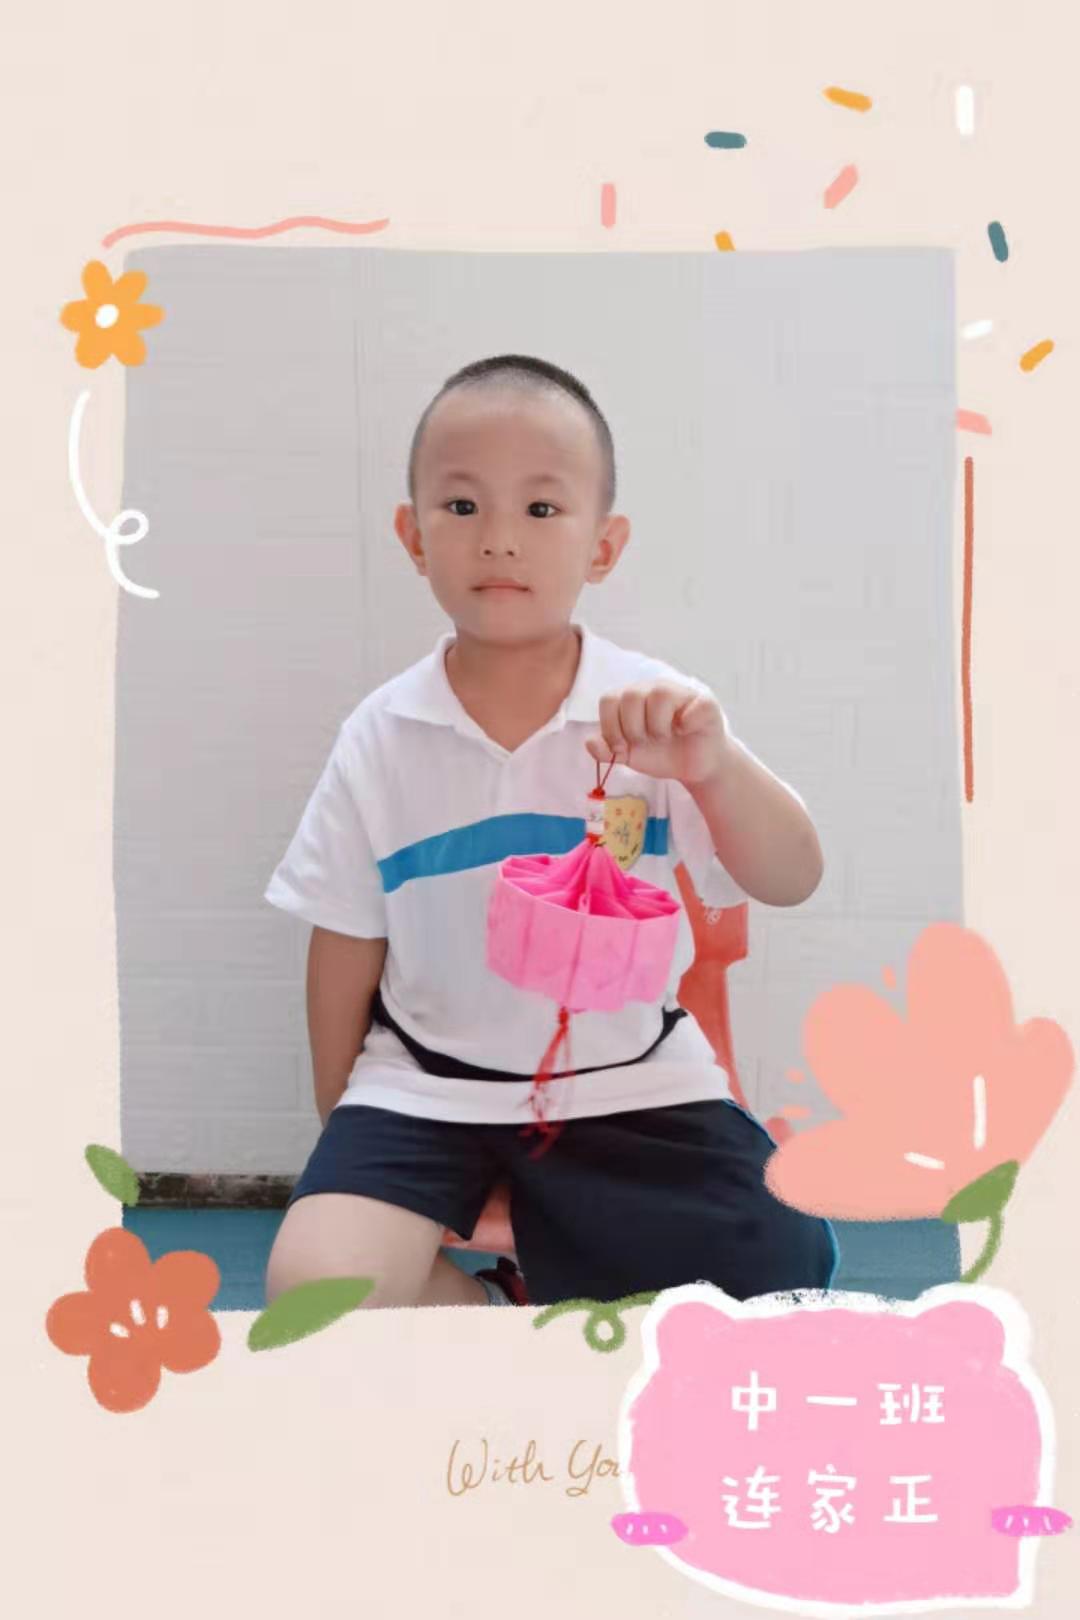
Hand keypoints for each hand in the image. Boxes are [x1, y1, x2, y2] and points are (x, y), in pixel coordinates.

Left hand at [585, 683, 730, 785]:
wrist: (693, 767)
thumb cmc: (660, 754)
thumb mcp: (628, 755)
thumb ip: (605, 751)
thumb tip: (589, 742)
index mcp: (631, 698)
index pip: (608, 699)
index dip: (610, 727)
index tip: (622, 747)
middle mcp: (653, 690)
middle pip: (631, 695)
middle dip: (632, 728)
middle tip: (645, 742)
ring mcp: (680, 693)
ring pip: (659, 694)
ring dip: (657, 725)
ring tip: (664, 737)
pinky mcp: (704, 703)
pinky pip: (693, 704)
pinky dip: (686, 723)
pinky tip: (685, 731)